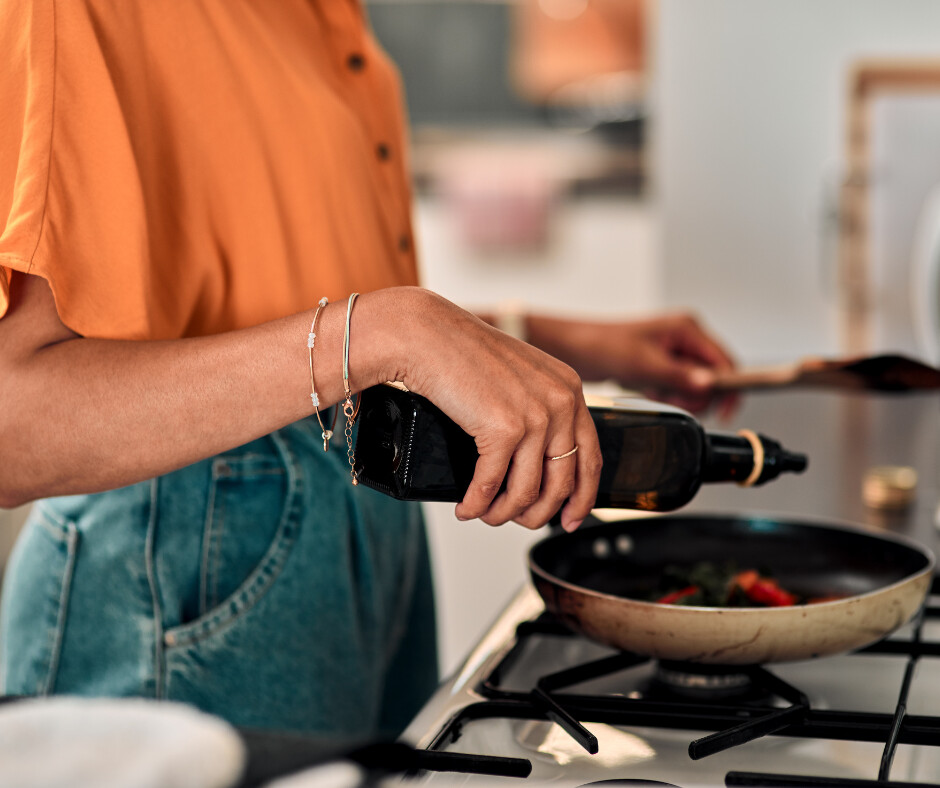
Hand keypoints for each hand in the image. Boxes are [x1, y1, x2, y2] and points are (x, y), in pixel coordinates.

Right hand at [360, 288, 601, 530]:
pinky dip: (477, 504)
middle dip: (538, 514)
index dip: (582, 497)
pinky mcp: (503, 429)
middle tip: (518, 522)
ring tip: (485, 515)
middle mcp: (560, 402)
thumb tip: (538, 462)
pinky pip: (492, 485)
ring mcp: (535, 416)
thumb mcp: (520, 376)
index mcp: (569, 389)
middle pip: (562, 483)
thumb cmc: (462, 352)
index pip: (591, 457)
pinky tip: (467, 508)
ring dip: (503, 513)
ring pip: (527, 491)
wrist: (427, 334)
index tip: (571, 518)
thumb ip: (539, 409)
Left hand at [527, 312, 738, 417]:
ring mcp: (676, 352)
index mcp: (688, 328)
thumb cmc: (605, 346)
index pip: (724, 361)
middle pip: (712, 376)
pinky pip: (679, 388)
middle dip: (695, 394)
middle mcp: (686, 337)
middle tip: (670, 396)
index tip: (725, 411)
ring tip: (655, 390)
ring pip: (696, 385)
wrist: (577, 350)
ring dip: (679, 395)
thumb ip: (679, 376)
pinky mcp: (664, 365)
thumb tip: (708, 385)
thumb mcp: (645, 365)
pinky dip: (668, 394)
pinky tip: (649, 389)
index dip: (727, 387)